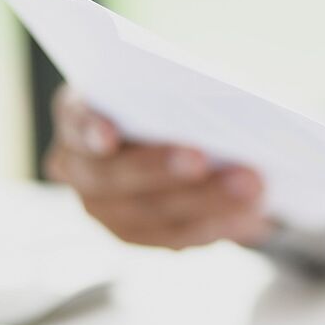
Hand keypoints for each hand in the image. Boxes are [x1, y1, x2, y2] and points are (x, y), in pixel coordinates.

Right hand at [45, 85, 273, 248]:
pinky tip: (249, 213)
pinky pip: (175, 235)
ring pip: (149, 212)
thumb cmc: (173, 104)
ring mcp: (104, 207)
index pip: (73, 120)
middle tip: (201, 159)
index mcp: (77, 116)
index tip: (109, 134)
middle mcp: (79, 167)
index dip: (88, 128)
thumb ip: (179, 92)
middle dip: (159, 168)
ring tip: (250, 187)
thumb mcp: (173, 89)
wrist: (181, 148)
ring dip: (204, 200)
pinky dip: (215, 223)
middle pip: (112, 175)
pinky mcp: (138, 234)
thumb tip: (220, 99)